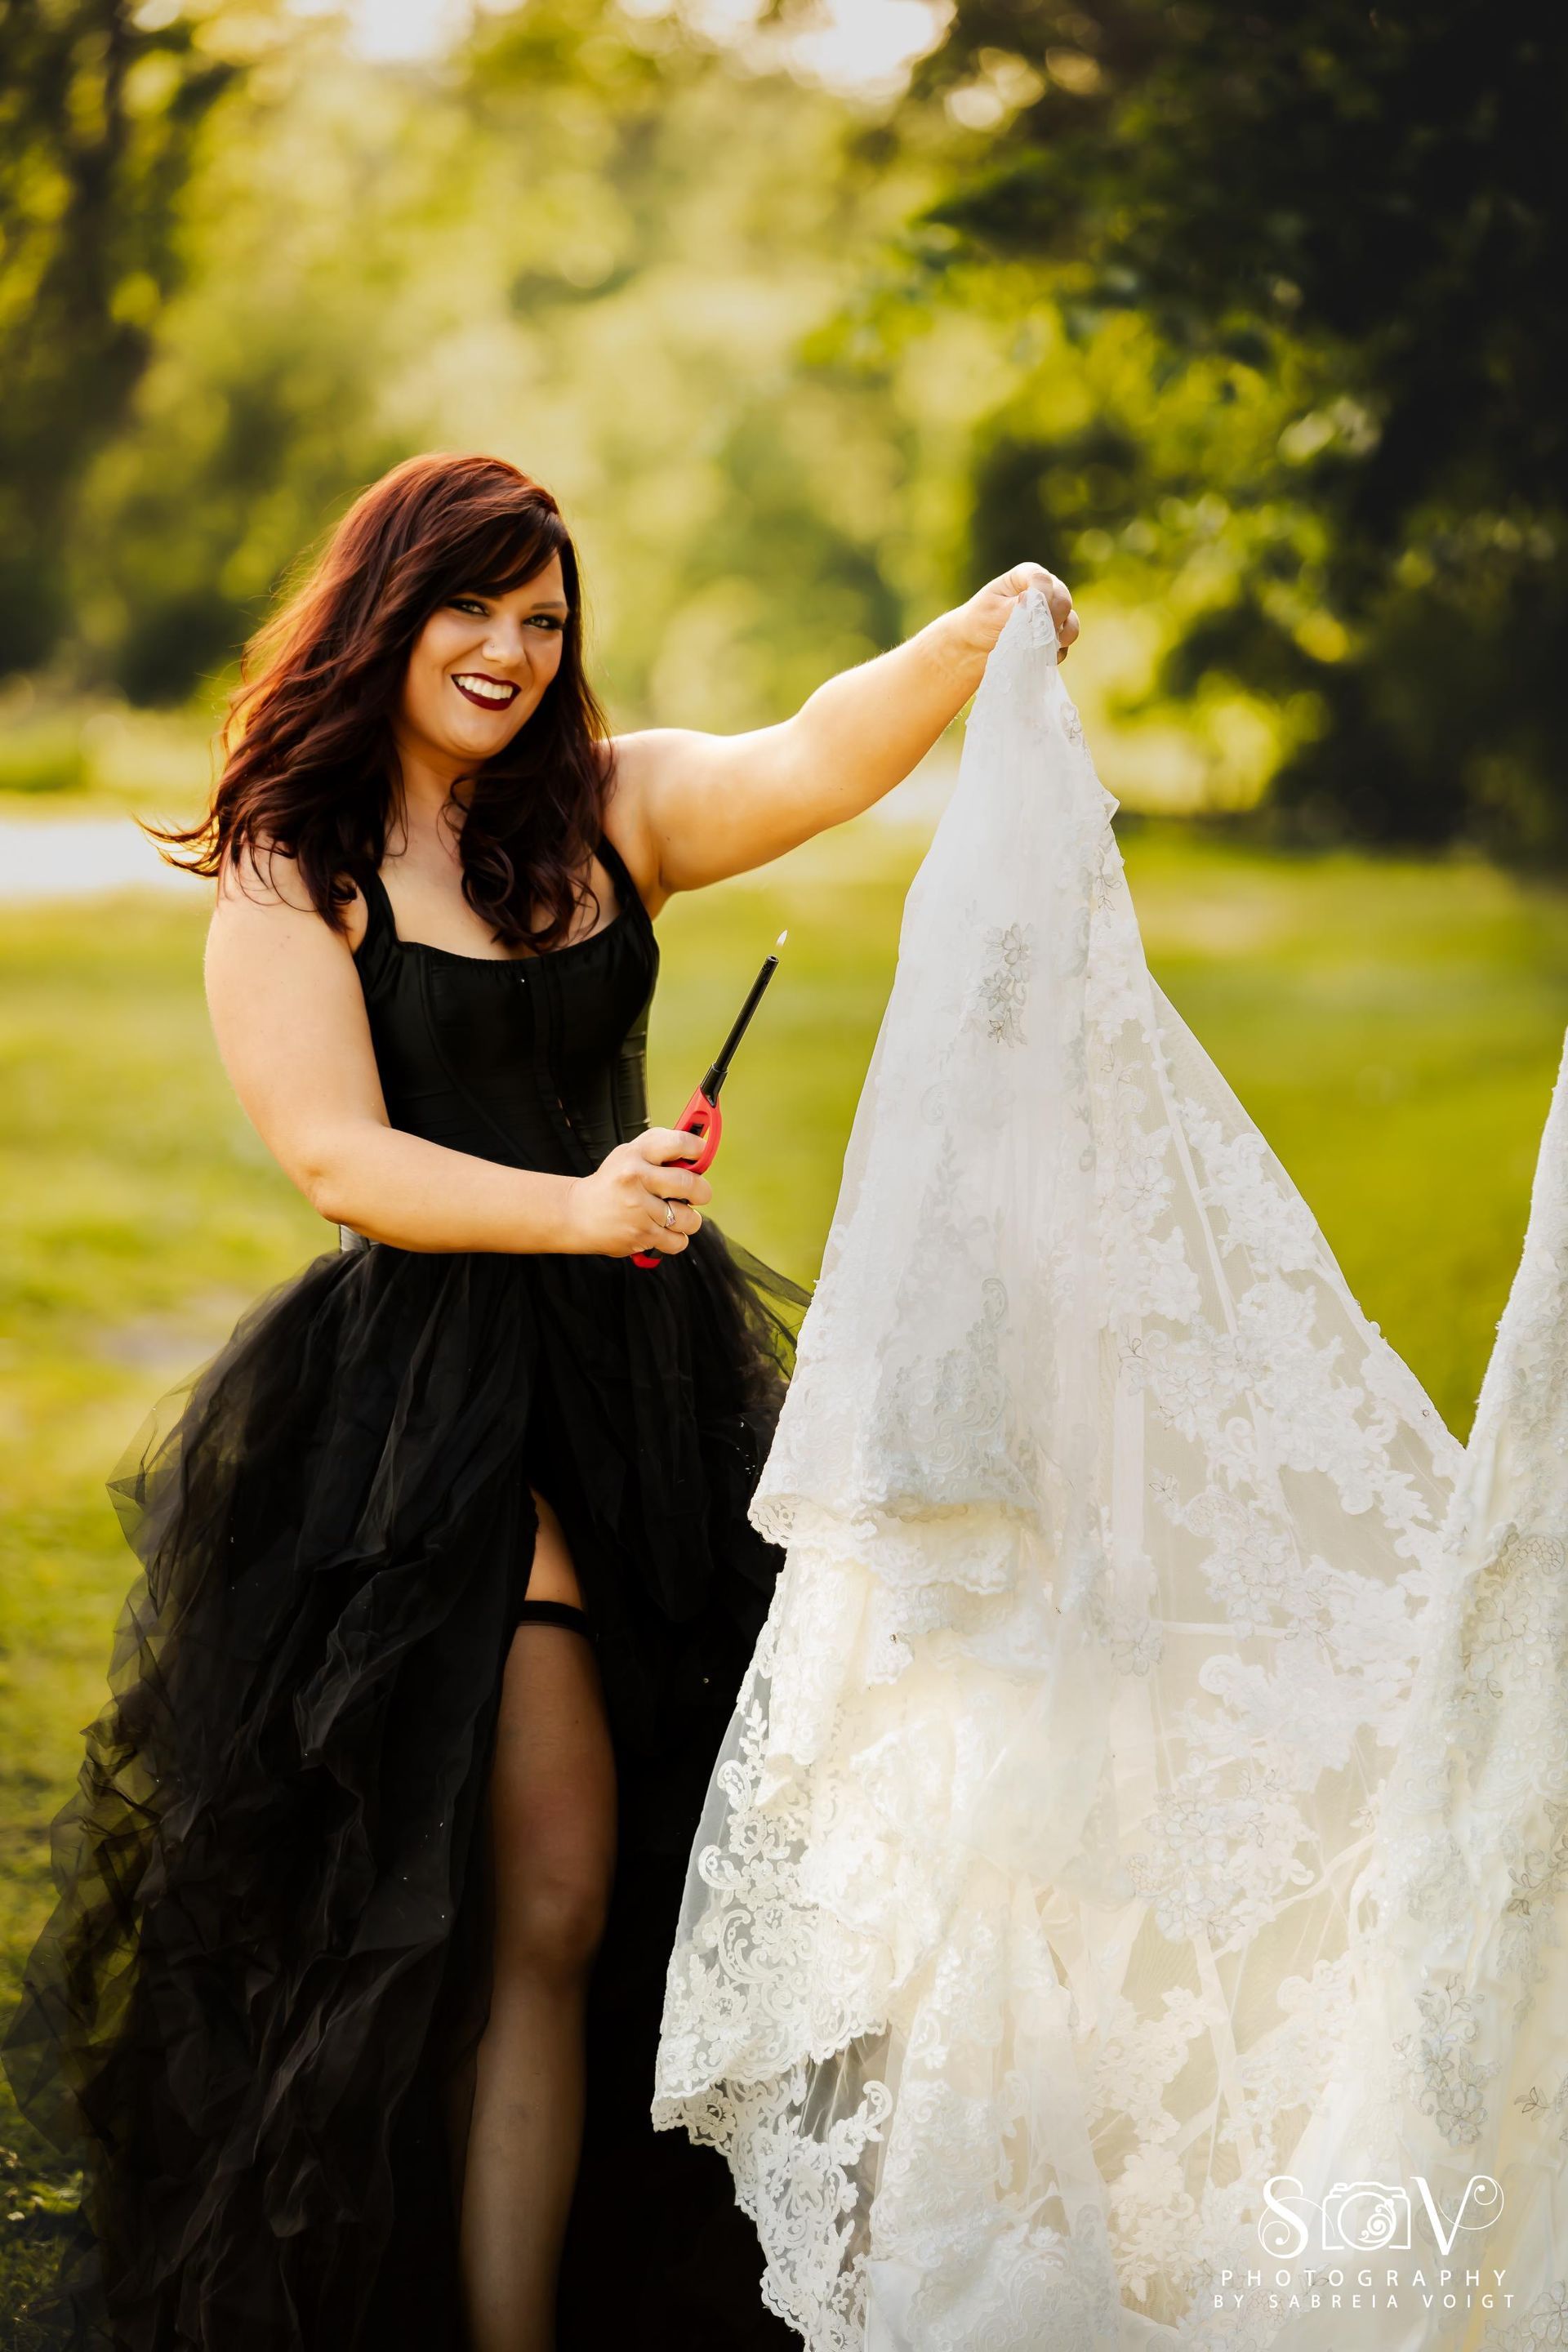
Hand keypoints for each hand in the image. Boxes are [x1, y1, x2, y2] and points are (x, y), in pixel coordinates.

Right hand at [562, 1127, 712, 1256]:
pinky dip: (676, 1238)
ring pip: (690, 1218)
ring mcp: (639, 1208)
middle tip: (698, 1194)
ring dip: (689, 1219)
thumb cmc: (611, 1184)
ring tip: (675, 1215)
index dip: (698, 1149)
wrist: (577, 1214)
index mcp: (635, 1154)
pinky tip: (663, 1230)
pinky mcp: (641, 1234)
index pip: (679, 1143)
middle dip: (702, 1192)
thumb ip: (660, 1150)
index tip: (700, 1154)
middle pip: (691, 1184)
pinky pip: (679, 1240)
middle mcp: (636, 1178)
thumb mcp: (628, 1156)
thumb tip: (698, 1151)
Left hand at [956, 563, 1078, 662]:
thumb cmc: (981, 621)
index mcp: (1026, 576)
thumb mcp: (992, 612)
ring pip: (1071, 622)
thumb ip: (1013, 608)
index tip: (1031, 613)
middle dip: (1051, 618)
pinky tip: (1040, 658)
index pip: (1042, 580)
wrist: (977, 646)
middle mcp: (1045, 591)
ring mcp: (1053, 613)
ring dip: (1059, 637)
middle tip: (1035, 635)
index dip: (1041, 595)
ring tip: (1040, 648)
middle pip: (1063, 600)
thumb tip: (1032, 602)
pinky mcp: (1055, 635)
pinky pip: (1065, 643)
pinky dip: (1055, 652)